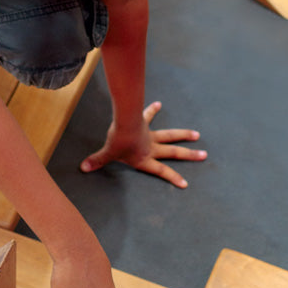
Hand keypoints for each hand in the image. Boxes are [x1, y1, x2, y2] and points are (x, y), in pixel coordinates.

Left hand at [79, 101, 205, 188]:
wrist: (123, 124)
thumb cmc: (118, 142)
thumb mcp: (108, 154)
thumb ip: (97, 161)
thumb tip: (83, 168)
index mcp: (145, 159)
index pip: (161, 172)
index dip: (173, 178)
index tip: (185, 184)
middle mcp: (152, 148)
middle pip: (174, 152)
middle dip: (189, 155)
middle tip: (204, 155)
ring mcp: (150, 135)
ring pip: (170, 135)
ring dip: (183, 134)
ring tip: (197, 135)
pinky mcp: (144, 123)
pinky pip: (148, 116)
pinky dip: (152, 110)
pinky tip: (158, 103)